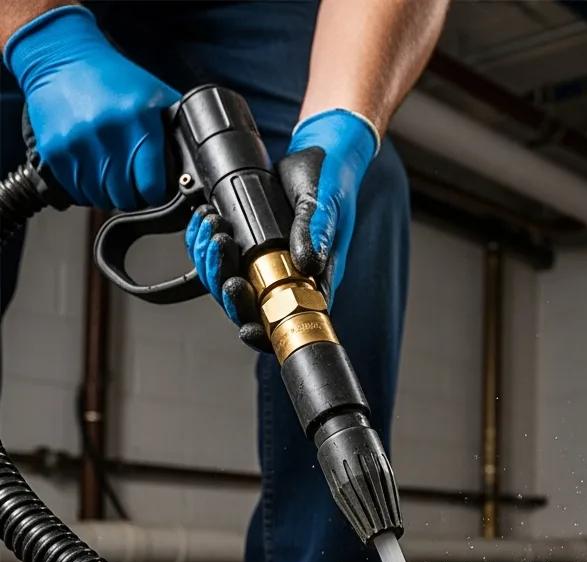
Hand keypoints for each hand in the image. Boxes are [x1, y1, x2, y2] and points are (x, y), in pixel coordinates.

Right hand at [4, 5, 179, 209]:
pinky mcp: (53, 150)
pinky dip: (86, 188)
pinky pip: (76, 191)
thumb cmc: (113, 78)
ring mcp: (76, 143)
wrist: (62, 57)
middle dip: (134, 195)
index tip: (155, 188)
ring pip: (101, 198)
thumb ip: (177, 130)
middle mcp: (106, 133)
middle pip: (127, 197)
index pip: (152, 186)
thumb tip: (196, 166)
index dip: (157, 192)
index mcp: (138, 120)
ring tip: (112, 173)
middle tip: (134, 181)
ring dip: (109, 194)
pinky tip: (92, 169)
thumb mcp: (155, 96)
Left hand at [184, 108, 376, 348]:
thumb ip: (315, 232)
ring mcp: (268, 262)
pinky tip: (205, 221)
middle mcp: (289, 277)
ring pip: (228, 282)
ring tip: (211, 226)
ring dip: (211, 261)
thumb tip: (305, 263)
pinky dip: (205, 243)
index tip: (246, 327)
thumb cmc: (332, 182)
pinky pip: (220, 257)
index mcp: (314, 279)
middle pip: (248, 306)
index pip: (288, 320)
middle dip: (225, 286)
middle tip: (220, 249)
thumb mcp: (325, 204)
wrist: (322, 154)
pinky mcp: (250, 244)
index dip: (263, 332)